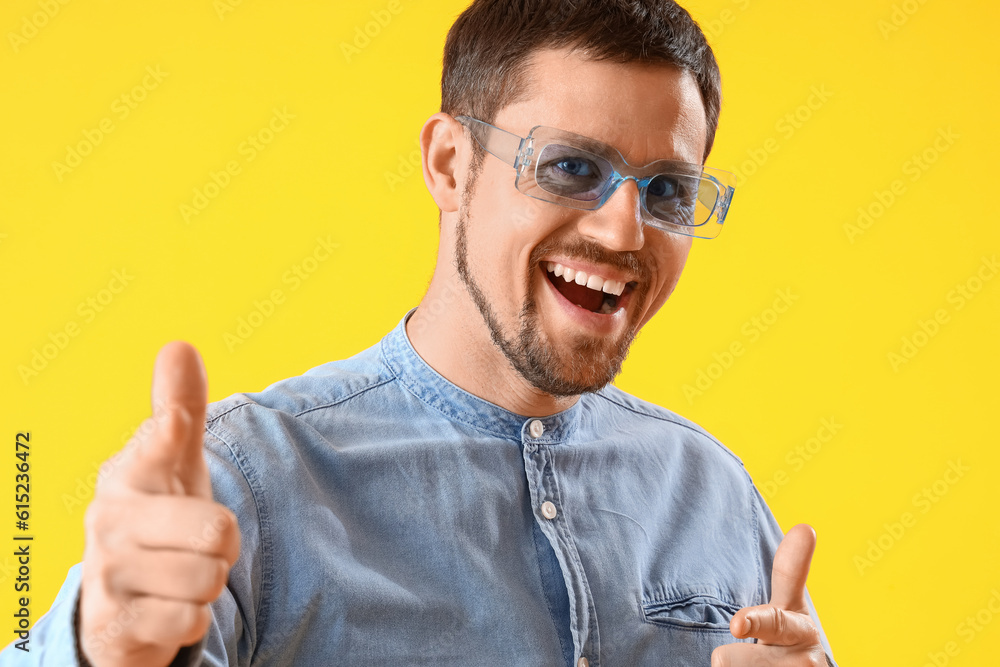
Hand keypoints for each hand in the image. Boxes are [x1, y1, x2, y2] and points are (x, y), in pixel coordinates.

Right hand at [79, 342, 240, 666]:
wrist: (117, 606)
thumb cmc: (157, 518)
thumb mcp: (173, 464)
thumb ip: (180, 407)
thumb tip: (179, 344)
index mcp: (127, 473)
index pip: (157, 443)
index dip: (170, 435)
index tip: (175, 425)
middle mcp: (108, 520)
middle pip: (217, 530)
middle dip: (226, 544)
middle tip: (201, 544)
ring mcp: (108, 574)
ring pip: (209, 578)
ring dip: (209, 584)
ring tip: (183, 576)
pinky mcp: (116, 624)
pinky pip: (191, 620)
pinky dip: (192, 619)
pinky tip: (168, 610)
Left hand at [711, 524, 828, 666]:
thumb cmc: (789, 643)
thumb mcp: (788, 609)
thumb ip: (790, 572)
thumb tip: (807, 527)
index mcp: (798, 629)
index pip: (773, 622)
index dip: (754, 623)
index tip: (736, 624)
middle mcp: (803, 661)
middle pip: (731, 660)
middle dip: (727, 661)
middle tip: (730, 649)